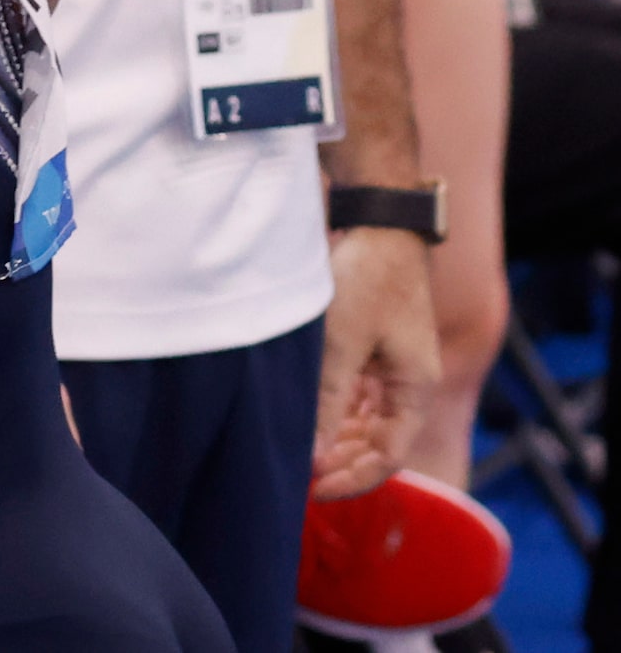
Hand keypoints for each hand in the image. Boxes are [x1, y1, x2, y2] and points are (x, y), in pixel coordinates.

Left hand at [312, 226, 439, 499]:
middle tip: (298, 474)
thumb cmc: (367, 279)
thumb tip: (314, 457)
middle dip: (342, 462)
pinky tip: (307, 415)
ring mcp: (392, 366)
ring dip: (336, 438)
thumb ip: (328, 400)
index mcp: (414, 388)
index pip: (389, 457)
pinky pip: (357, 395)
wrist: (379, 224)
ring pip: (365, 420)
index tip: (314, 489)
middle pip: (378, 443)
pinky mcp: (374, 348)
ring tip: (298, 449)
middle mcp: (408, 383)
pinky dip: (335, 410)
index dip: (353, 479)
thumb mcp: (342, 342)